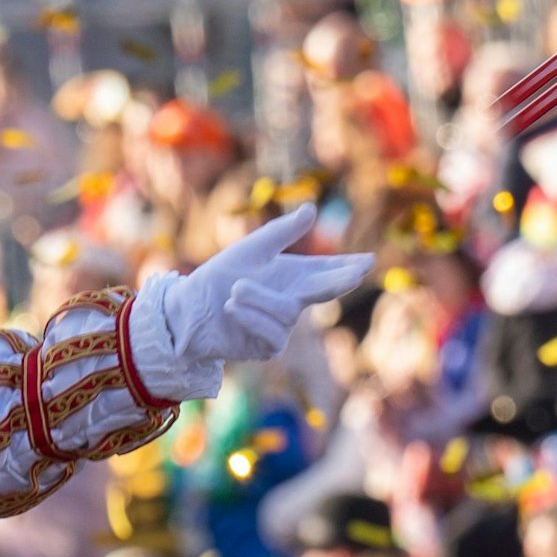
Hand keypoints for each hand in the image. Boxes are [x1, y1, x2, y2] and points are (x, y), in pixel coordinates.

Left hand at [157, 205, 371, 382]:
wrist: (189, 310)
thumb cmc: (218, 278)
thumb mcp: (251, 250)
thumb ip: (281, 232)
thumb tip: (311, 210)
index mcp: (293, 277)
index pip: (327, 271)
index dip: (347, 267)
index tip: (367, 260)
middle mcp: (292, 301)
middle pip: (323, 291)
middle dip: (338, 281)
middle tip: (355, 273)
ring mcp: (283, 326)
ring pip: (286, 311)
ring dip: (258, 297)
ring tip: (234, 291)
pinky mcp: (268, 347)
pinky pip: (271, 331)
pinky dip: (250, 316)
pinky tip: (231, 308)